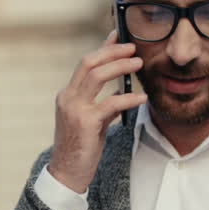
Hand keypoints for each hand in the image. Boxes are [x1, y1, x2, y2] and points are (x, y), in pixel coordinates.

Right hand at [46, 31, 145, 193]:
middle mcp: (67, 97)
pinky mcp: (85, 123)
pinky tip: (141, 98)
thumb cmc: (80, 148)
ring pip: (97, 75)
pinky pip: (110, 103)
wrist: (66, 174)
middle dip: (112, 51)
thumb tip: (120, 91)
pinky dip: (128, 98)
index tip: (118, 35)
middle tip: (133, 47)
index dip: (103, 48)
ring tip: (139, 64)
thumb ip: (101, 104)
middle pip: (89, 62)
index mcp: (67, 94)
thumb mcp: (90, 122)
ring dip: (120, 66)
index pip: (85, 63)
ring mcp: (75, 109)